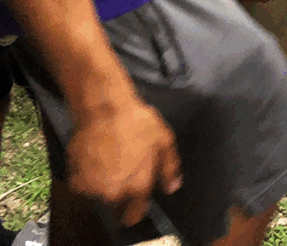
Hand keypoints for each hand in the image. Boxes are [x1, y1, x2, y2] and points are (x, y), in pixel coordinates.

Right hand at [66, 97, 180, 226]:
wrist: (105, 110)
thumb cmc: (137, 122)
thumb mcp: (164, 141)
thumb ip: (170, 168)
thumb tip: (172, 187)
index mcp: (138, 185)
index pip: (134, 215)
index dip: (135, 208)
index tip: (135, 198)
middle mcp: (114, 192)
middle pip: (116, 206)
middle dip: (120, 193)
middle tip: (122, 170)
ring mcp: (93, 188)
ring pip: (99, 196)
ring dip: (103, 185)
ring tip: (109, 162)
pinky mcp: (76, 180)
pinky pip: (83, 187)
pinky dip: (87, 178)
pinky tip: (96, 160)